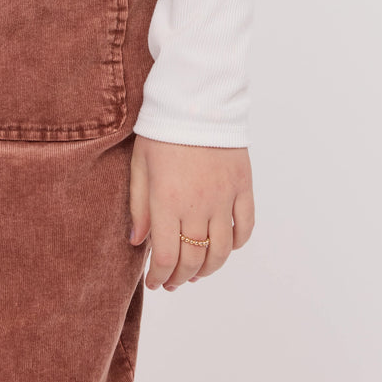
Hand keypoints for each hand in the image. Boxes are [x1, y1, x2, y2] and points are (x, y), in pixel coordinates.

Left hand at [128, 134, 253, 290]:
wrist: (197, 99)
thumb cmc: (161, 130)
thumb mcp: (140, 165)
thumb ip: (139, 207)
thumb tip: (137, 243)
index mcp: (167, 200)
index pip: (165, 256)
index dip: (158, 276)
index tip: (154, 282)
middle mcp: (198, 204)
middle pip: (193, 259)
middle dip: (180, 277)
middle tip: (172, 282)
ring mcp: (224, 197)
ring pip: (220, 251)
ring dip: (208, 269)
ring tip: (196, 272)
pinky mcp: (243, 187)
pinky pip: (244, 227)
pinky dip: (235, 244)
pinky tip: (223, 247)